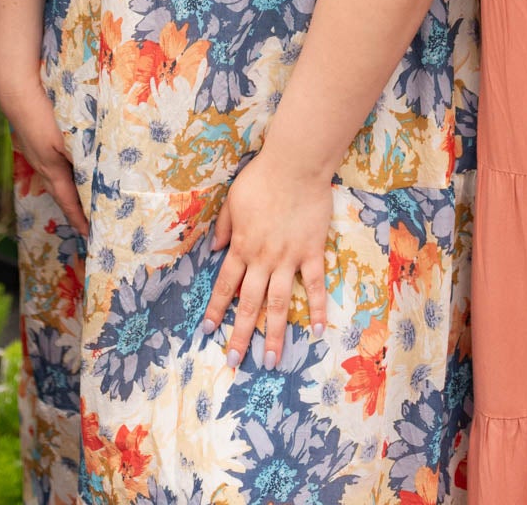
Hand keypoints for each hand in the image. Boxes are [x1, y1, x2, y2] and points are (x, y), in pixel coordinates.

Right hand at [2, 76, 88, 237]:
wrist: (17, 90)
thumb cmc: (44, 116)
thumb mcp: (69, 139)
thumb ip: (85, 158)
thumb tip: (101, 176)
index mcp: (51, 169)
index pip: (69, 201)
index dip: (79, 218)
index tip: (88, 234)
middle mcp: (42, 164)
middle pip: (60, 192)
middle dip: (73, 208)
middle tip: (86, 220)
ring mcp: (35, 151)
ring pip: (55, 176)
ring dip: (68, 188)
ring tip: (81, 194)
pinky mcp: (34, 137)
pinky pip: (51, 160)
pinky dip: (63, 168)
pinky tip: (68, 159)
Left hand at [202, 150, 330, 371]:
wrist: (295, 165)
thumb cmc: (261, 178)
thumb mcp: (232, 200)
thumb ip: (225, 227)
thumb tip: (214, 250)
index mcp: (242, 246)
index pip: (225, 285)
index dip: (216, 310)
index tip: (208, 332)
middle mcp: (263, 259)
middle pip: (249, 303)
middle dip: (240, 335)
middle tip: (234, 362)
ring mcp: (289, 258)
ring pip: (279, 303)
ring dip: (273, 334)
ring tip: (270, 361)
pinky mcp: (312, 252)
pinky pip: (315, 285)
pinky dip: (317, 308)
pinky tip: (318, 330)